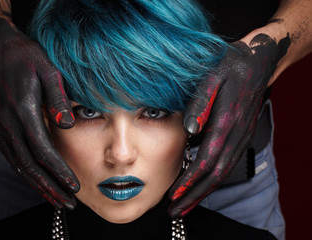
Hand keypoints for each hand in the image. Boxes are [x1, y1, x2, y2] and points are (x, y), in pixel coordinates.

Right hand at [0, 10, 78, 208]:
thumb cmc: (25, 57)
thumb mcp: (46, 70)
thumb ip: (57, 98)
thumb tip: (68, 125)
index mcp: (22, 111)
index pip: (43, 151)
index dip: (59, 172)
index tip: (74, 186)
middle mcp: (7, 125)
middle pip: (29, 166)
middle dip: (50, 188)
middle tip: (67, 203)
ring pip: (19, 166)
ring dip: (38, 186)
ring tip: (55, 200)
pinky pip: (13, 157)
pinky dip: (27, 174)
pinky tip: (38, 181)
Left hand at [169, 33, 290, 216]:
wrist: (259, 61)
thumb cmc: (232, 65)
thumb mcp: (212, 76)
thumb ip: (200, 102)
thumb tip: (188, 129)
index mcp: (227, 121)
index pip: (207, 159)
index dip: (189, 179)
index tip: (173, 194)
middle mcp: (236, 135)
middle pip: (216, 175)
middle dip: (194, 195)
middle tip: (174, 212)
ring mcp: (241, 137)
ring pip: (222, 173)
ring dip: (202, 192)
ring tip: (184, 206)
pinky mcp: (241, 137)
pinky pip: (227, 165)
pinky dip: (212, 181)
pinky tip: (200, 186)